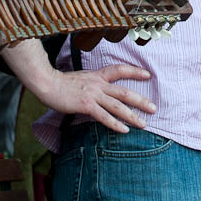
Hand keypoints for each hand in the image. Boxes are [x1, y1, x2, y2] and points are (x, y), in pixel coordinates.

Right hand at [37, 63, 156, 133]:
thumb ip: (92, 85)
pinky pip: (104, 116)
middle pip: (125, 92)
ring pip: (118, 105)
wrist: (46, 83)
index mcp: (97, 76)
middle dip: (141, 100)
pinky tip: (124, 130)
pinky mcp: (86, 105)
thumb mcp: (81, 79)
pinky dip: (115, 124)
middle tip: (154, 108)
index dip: (135, 71)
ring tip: (144, 123)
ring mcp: (93, 94)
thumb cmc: (60, 83)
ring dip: (132, 115)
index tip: (148, 74)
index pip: (120, 70)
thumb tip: (99, 93)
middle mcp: (98, 84)